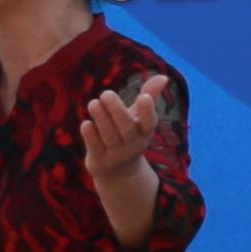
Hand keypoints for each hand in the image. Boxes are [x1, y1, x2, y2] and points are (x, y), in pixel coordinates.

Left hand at [79, 67, 183, 184]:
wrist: (119, 173)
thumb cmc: (129, 135)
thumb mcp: (139, 118)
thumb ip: (149, 96)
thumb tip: (164, 77)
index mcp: (144, 132)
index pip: (149, 123)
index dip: (148, 111)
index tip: (143, 97)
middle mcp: (132, 145)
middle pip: (126, 129)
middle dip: (117, 111)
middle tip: (106, 93)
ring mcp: (115, 154)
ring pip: (109, 136)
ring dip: (101, 119)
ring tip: (93, 103)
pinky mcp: (99, 161)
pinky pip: (95, 148)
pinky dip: (91, 136)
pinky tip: (86, 124)